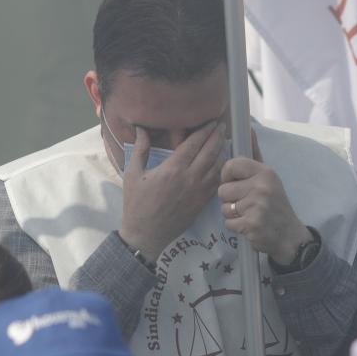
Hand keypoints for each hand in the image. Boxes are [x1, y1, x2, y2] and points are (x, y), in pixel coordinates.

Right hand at [118, 122, 225, 258]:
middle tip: (222, 126)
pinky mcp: (202, 202)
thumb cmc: (136, 204)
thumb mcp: (132, 174)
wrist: (146, 234)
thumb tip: (141, 129)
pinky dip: (221, 170)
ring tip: (224, 141)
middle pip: (210, 152)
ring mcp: (198, 191)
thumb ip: (140, 149)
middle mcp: (189, 178)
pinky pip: (216, 182)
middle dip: (217, 136)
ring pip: (216, 166)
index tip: (211, 121)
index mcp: (172, 169)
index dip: (204, 130)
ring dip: (222, 151)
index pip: (194, 144)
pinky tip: (222, 163)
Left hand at [218, 132, 311, 265]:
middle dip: (230, 199)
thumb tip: (249, 128)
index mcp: (265, 172)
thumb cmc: (275, 204)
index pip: (230, 166)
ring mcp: (257, 206)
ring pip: (224, 207)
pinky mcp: (252, 224)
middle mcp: (262, 187)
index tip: (236, 183)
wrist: (289, 235)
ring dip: (233, 214)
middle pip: (223, 190)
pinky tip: (249, 225)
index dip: (227, 177)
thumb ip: (255, 155)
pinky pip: (228, 223)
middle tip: (246, 203)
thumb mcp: (269, 178)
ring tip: (249, 214)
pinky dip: (236, 227)